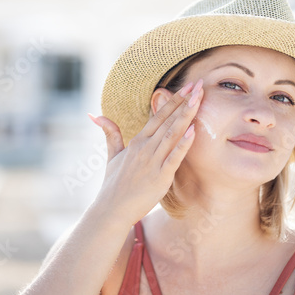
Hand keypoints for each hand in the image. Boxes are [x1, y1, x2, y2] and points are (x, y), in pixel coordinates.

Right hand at [89, 79, 203, 224]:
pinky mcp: (160, 177)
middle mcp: (145, 148)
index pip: (158, 116)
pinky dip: (183, 143)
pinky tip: (193, 130)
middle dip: (185, 101)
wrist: (111, 209)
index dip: (174, 100)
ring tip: (199, 99)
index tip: (188, 87)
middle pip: (168, 120)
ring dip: (186, 115)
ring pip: (172, 134)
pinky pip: (174, 157)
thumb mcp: (112, 155)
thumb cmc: (113, 184)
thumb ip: (110, 134)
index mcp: (137, 141)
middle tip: (199, 84)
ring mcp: (152, 161)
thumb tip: (95, 115)